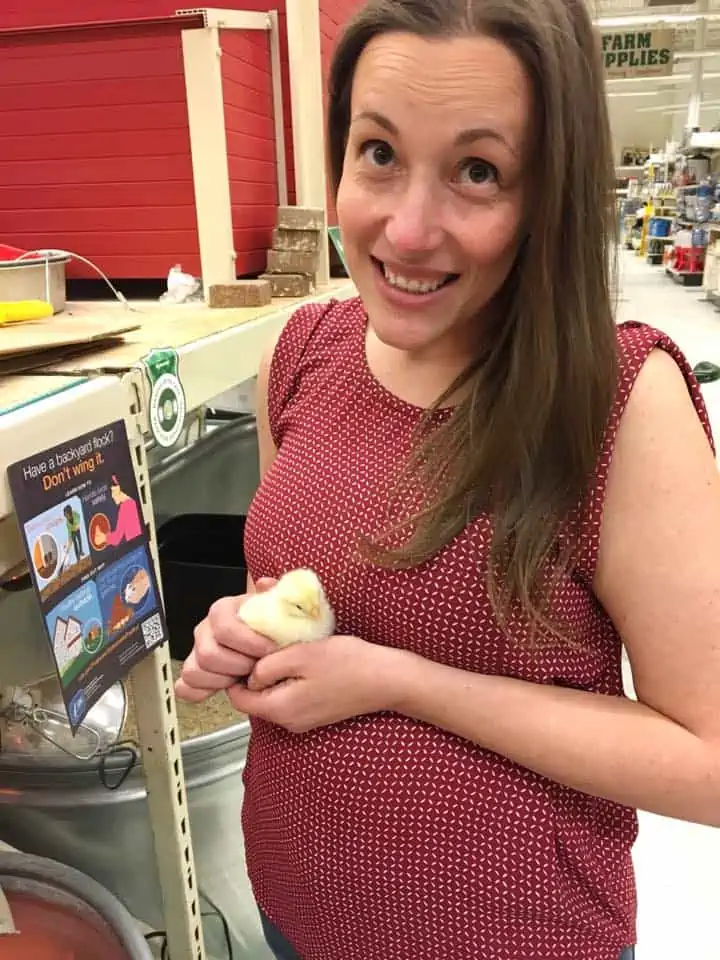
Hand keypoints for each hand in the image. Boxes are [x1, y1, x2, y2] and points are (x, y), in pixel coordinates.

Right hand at [175, 578, 277, 702]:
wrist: (270, 643)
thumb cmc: (273, 626)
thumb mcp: (280, 606)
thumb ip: (276, 593)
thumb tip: (264, 584)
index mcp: (223, 610)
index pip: (225, 628)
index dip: (249, 643)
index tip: (270, 650)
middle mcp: (205, 630)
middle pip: (208, 654)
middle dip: (238, 666)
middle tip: (257, 666)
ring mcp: (197, 652)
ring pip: (195, 672)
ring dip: (223, 680)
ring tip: (244, 676)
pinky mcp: (196, 673)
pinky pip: (185, 687)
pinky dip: (202, 691)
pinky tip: (224, 687)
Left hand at [227, 634, 403, 732]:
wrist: (387, 679)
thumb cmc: (346, 663)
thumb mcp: (300, 655)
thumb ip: (267, 666)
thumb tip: (250, 675)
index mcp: (280, 709)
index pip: (238, 699)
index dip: (235, 673)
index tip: (245, 650)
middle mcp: (289, 722)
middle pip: (256, 699)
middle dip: (256, 674)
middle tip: (267, 646)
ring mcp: (304, 721)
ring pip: (274, 697)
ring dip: (275, 676)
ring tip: (287, 651)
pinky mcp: (317, 715)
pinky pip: (291, 699)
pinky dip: (290, 681)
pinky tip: (305, 663)